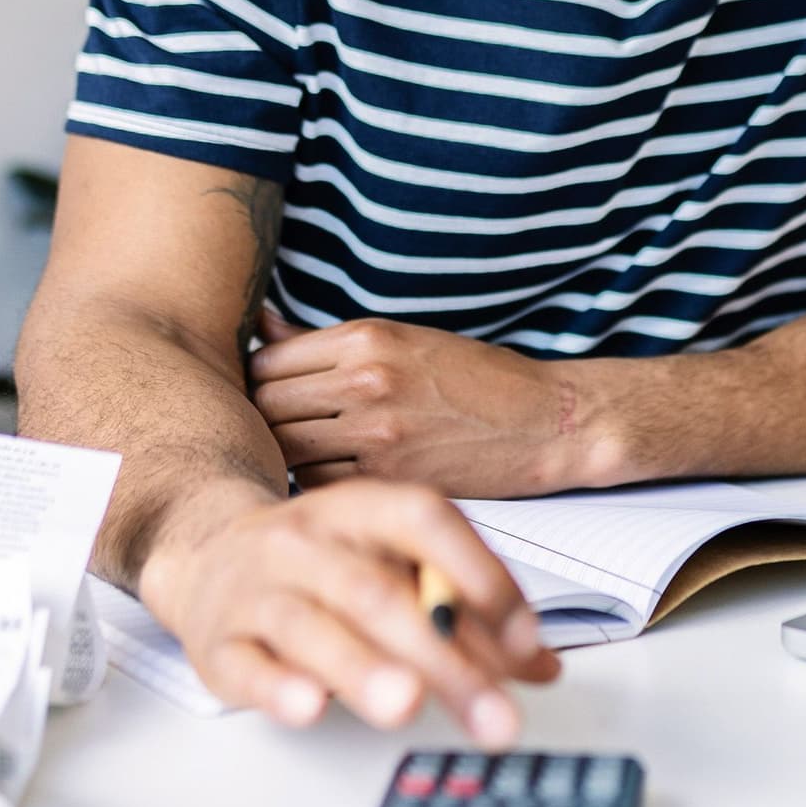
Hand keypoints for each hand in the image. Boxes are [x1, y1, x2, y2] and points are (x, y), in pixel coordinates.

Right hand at [139, 476, 560, 739]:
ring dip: (363, 668)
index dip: (480, 576)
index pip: (426, 524)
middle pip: (380, 593)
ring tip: (407, 704)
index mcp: (364, 509)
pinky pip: (248, 665)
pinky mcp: (218, 643)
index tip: (524, 640)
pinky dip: (279, 687)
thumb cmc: (323, 562)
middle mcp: (309, 541)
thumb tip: (540, 664)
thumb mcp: (394, 563)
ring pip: (313, 626)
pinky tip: (310, 706)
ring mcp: (259, 590)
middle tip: (491, 711)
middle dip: (442, 656)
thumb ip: (468, 610)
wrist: (210, 552)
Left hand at [249, 311, 592, 495]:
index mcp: (368, 338)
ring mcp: (375, 432)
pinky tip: (340, 473)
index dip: (261, 379)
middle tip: (286, 428)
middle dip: (267, 418)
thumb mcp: (404, 339)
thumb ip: (328, 341)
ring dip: (288, 453)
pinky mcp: (388, 477)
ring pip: (285, 447)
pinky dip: (319, 480)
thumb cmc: (478, 379)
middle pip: (266, 404)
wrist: (545, 421)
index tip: (274, 393)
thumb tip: (261, 324)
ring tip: (308, 452)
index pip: (268, 359)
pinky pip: (317, 482)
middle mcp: (366, 380)